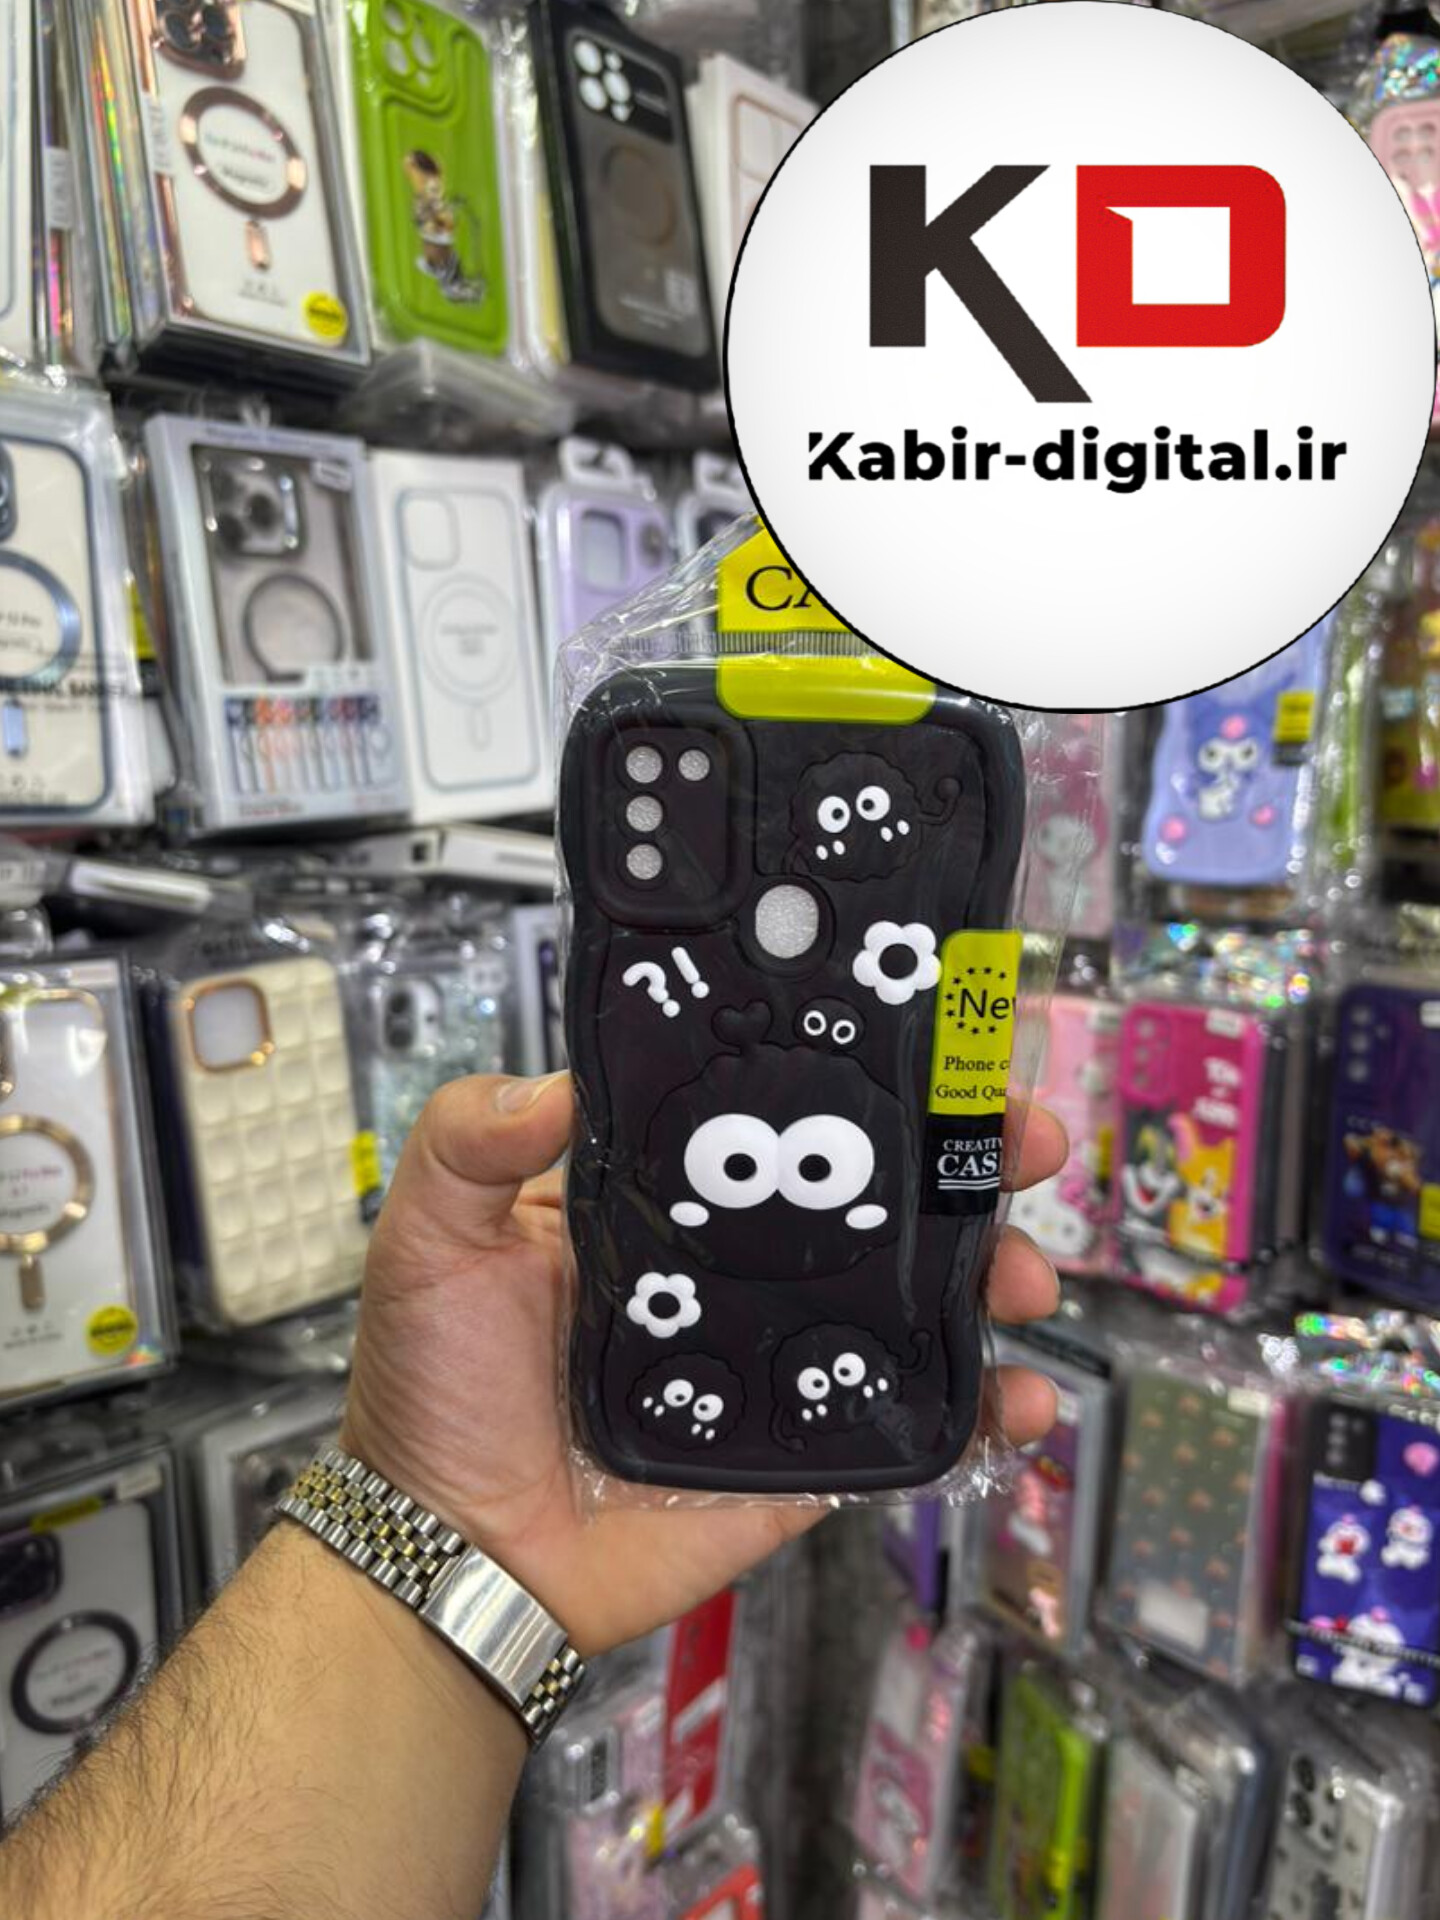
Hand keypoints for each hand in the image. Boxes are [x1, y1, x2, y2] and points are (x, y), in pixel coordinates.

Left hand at [343, 1073, 1065, 1657]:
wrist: (455, 1556)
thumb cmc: (434, 1393)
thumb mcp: (429, 1239)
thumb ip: (470, 1143)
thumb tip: (559, 1081)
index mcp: (665, 1196)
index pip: (774, 1110)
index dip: (859, 1071)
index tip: (935, 1039)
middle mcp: (737, 1264)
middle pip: (875, 1196)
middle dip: (967, 1161)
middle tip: (1021, 1140)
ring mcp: (782, 1356)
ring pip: (913, 1299)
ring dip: (992, 1275)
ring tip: (1027, 1274)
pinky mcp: (807, 1449)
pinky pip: (910, 1425)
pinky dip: (983, 1414)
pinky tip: (1024, 1400)